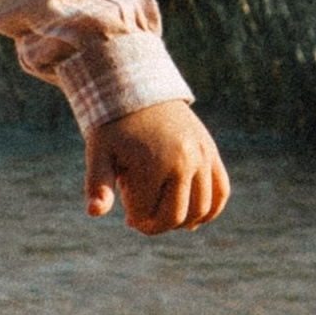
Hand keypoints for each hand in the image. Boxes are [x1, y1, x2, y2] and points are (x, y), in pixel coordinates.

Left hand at [85, 100, 229, 234]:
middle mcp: (185, 160)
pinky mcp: (211, 153)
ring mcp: (202, 156)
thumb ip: (98, 185)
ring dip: (180, 221)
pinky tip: (190, 218)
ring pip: (201, 210)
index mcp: (153, 163)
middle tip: (140, 214)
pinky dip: (209, 211)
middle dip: (154, 224)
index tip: (124, 200)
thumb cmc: (114, 127)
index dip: (132, 216)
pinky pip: (221, 192)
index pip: (145, 214)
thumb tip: (94, 212)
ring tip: (161, 210)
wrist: (138, 90)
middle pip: (175, 218)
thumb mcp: (99, 153)